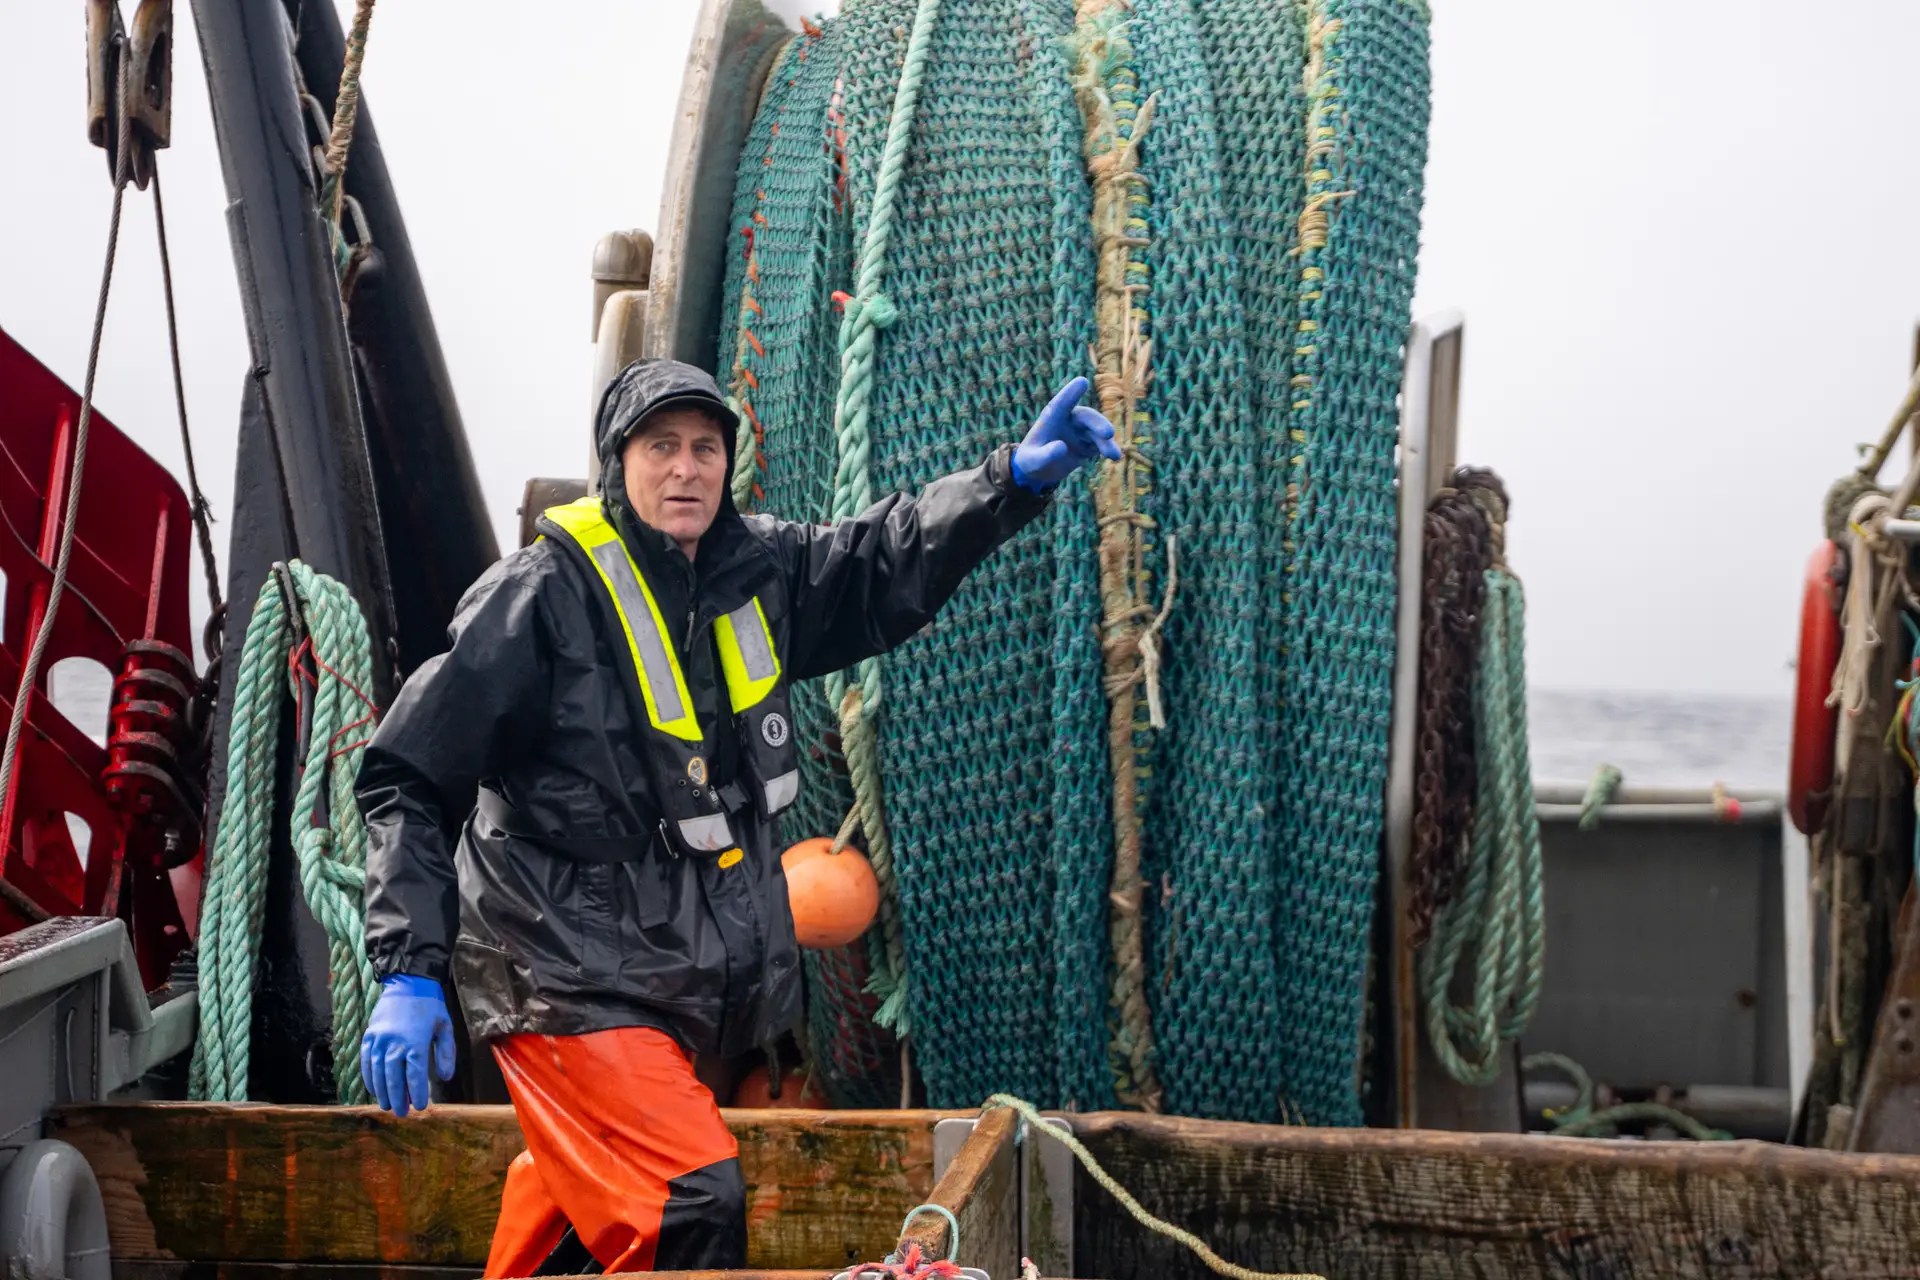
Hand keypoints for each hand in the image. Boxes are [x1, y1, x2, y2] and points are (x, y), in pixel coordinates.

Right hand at [359, 974, 455, 1116]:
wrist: (408, 982)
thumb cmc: (430, 1006)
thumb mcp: (445, 1027)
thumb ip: (446, 1053)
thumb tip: (445, 1078)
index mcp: (415, 1042)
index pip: (415, 1075)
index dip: (417, 1092)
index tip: (421, 1106)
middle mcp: (394, 1043)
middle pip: (394, 1078)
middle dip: (398, 1098)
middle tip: (401, 1113)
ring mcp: (378, 1040)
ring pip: (377, 1072)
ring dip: (382, 1091)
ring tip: (387, 1105)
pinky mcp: (369, 1036)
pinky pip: (366, 1061)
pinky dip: (369, 1077)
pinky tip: (374, 1089)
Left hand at [1011, 376, 1122, 492]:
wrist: (1037, 471)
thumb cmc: (1030, 460)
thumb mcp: (1032, 460)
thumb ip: (1045, 454)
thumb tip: (1062, 447)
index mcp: (1052, 418)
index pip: (1062, 403)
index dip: (1071, 392)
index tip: (1082, 381)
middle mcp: (1068, 421)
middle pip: (1086, 417)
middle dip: (1098, 423)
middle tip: (1108, 433)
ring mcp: (1079, 433)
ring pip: (1096, 432)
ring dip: (1106, 442)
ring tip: (1114, 455)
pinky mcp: (1087, 445)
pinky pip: (1099, 445)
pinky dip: (1108, 449)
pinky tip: (1115, 456)